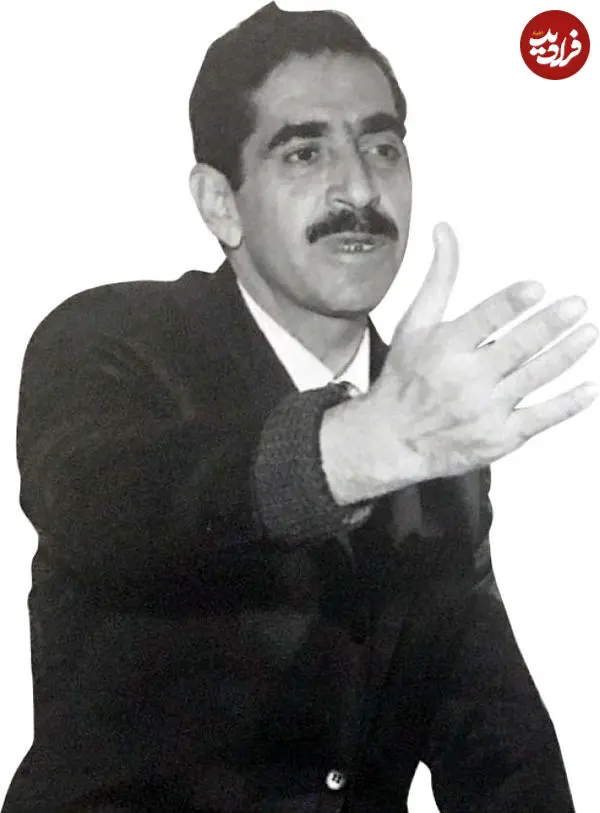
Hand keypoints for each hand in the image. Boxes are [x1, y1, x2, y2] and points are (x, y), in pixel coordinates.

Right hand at [321, 223, 597, 502]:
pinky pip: (541, 418)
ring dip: (566, 354)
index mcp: (446, 347)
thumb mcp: (415, 324)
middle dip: (551, 325)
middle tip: (576, 306)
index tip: (536, 288)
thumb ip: (440, 277)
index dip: (511, 303)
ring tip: (588, 333)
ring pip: (535, 377)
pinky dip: (568, 404)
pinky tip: (589, 387)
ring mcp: (486, 409)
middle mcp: (467, 378)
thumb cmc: (405, 378)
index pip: (483, 320)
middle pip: (517, 347)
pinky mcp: (500, 436)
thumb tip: (446, 232)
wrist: (393, 439)